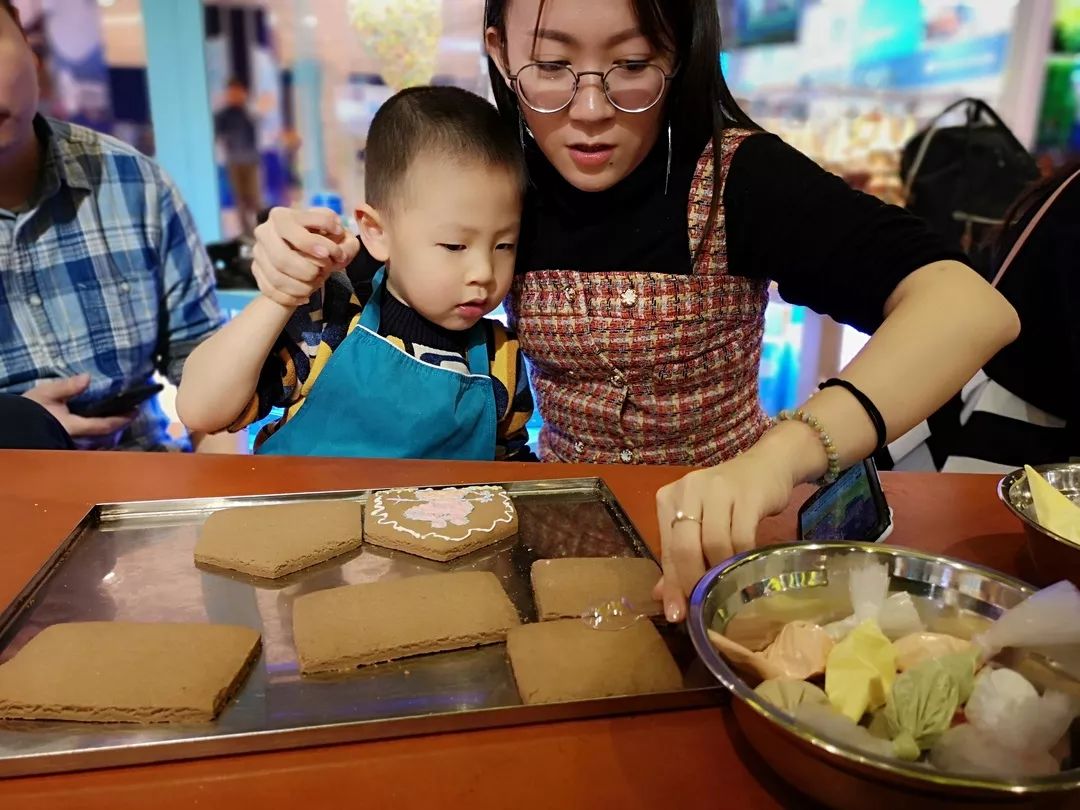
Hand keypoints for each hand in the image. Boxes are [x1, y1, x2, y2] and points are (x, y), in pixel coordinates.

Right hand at [22, 374, 133, 437]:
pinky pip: (89, 437)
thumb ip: (67, 387)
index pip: (105, 425)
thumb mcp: (46, 394)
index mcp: (74, 427)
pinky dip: (97, 429)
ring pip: (98, 438)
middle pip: (106, 435)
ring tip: (118, 415)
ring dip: (109, 427)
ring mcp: (72, 442)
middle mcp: (77, 439)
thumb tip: (87, 378)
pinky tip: (99, 421)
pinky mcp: (66, 440)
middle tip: (130, 412)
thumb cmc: (28, 410)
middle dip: (119, 424)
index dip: (123, 418)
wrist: (11, 426)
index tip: (136, 410)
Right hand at [252, 207, 359, 307]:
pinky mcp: (256, 271)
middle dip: (308, 270)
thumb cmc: (324, 242)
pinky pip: (271, 291)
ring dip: (302, 285)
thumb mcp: (340, 238)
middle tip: (325, 272)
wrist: (305, 254)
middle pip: (282, 258)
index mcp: (282, 216)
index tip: (336, 253)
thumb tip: (339, 254)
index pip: (295, 230)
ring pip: (277, 278)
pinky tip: (305, 296)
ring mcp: (258, 253)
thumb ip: (346, 243)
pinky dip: (291, 297)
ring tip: (318, 283)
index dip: (318, 244)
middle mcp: (265, 232)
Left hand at [652, 434, 806, 622]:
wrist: (766, 465)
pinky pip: (742, 536)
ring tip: (729, 585)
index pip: (666, 548)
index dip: (672, 585)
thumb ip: (679, 557)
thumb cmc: (728, 499)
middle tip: (706, 604)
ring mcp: (717, 488)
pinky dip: (743, 558)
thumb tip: (663, 599)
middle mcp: (688, 489)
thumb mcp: (700, 523)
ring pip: (713, 543)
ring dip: (722, 571)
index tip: (678, 615)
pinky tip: (746, 568)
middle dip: (694, 581)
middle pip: (684, 546)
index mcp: (669, 498)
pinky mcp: (747, 494)